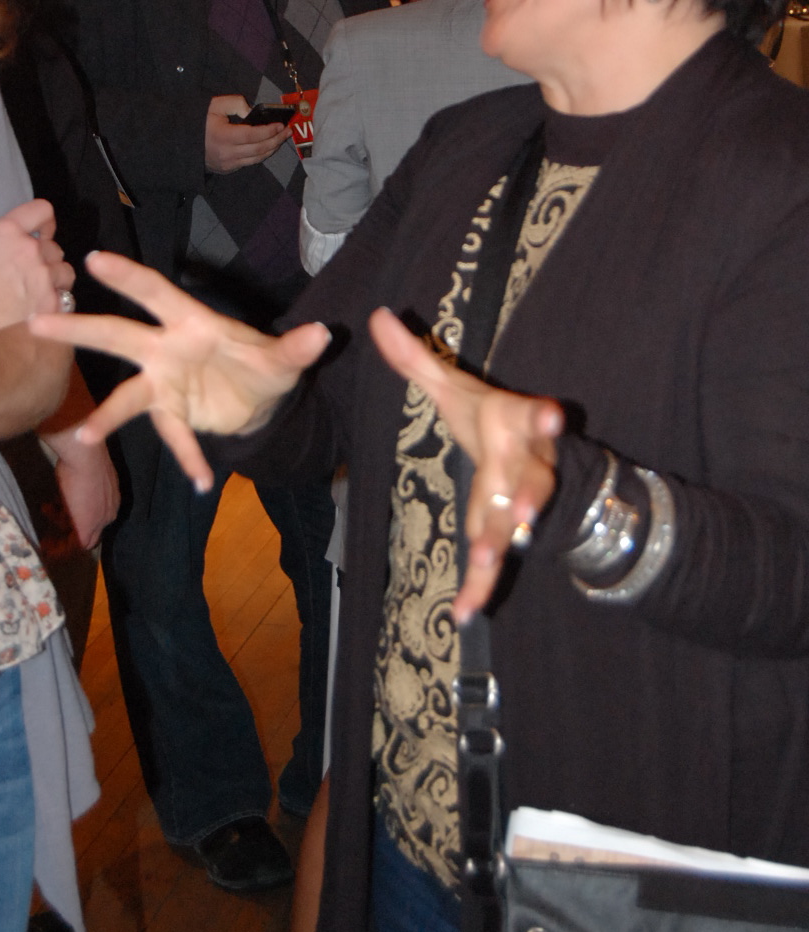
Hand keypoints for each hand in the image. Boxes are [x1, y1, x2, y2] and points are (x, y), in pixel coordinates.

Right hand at [0, 199, 73, 334]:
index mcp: (6, 232)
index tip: (41, 233)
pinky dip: (54, 304)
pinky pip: (65, 299)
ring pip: (64, 272)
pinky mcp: (53, 305)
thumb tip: (11, 242)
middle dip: (43, 260)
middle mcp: (30, 251)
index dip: (44, 223)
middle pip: (53, 248)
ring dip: (53, 280)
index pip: (42, 210)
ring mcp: (44, 278)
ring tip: (33, 295)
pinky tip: (36, 312)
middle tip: (24, 276)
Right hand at [29, 251, 330, 490]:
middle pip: (118, 336)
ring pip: (127, 395)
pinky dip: (190, 459)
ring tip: (81, 439)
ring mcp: (165, 384)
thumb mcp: (283, 358)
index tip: (93, 260)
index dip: (126, 276)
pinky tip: (200, 482)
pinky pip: (174, 438)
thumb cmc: (262, 363)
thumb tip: (325, 334)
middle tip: (36, 323)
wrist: (263, 399)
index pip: (153, 292)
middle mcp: (167, 349)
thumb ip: (298, 347)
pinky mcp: (174, 415)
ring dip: (105, 416)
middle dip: (79, 328)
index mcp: (190, 321)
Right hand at [42, 426, 119, 549]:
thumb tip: (73, 485)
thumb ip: (83, 485)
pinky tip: (46, 544)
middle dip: (72, 527)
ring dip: (61, 533)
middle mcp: (110, 512)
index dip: (80, 517)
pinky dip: (60, 548)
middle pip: (93, 532)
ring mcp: (100, 522)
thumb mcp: (85, 472)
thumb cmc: (82, 458)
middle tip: (54, 522)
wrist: (85, 457)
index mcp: (112, 499)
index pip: (99, 518)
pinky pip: (74, 546)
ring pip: (82, 538)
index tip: (64, 511)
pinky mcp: (86, 528)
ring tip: (46, 524)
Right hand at [205, 94, 289, 172]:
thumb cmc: (200, 121)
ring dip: (272, 148)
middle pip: (259, 149)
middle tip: (288, 131)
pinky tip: (269, 146)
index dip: (268, 131)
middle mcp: (227, 153)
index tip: (280, 125)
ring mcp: (228, 164)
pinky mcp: (228, 169)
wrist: (183, 142)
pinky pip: (250, 162)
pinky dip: (262, 154)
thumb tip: (251, 112)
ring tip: (282, 138)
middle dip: (276, 139)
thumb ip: (235, 104)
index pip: (252, 135)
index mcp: (223, 136)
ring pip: (257, 158)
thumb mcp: (215, 105)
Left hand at [369, 307, 563, 622]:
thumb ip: (415, 358)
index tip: (553, 417)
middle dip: (526, 498)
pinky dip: (482, 590)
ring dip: (504, 543)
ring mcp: (521, 504)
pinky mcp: (506, 536)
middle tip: (519, 514)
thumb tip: (377, 315)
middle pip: (531, 481)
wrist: (530, 459)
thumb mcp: (452, 388)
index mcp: (515, 424)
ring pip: (519, 526)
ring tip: (488, 560)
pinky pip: (498, 565)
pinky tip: (463, 616)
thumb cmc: (489, 421)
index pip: (534, 417)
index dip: (544, 418)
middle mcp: (527, 464)